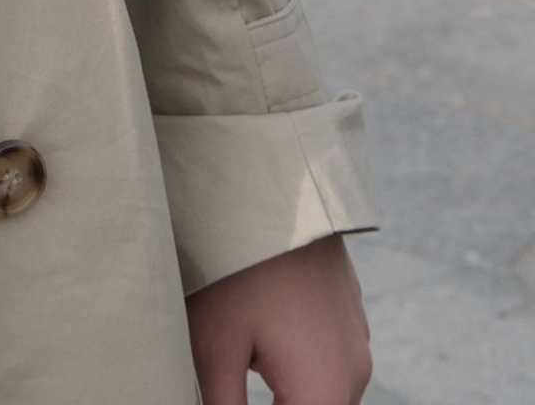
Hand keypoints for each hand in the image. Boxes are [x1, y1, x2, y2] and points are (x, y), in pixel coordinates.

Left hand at [186, 235, 371, 404]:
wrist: (269, 188)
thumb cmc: (235, 270)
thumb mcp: (213, 349)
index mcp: (326, 393)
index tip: (228, 393)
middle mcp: (355, 373)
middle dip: (279, 403)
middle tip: (233, 375)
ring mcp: (357, 339)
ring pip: (324, 391)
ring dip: (291, 393)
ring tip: (247, 361)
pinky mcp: (348, 311)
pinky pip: (329, 357)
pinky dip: (300, 365)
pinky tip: (262, 339)